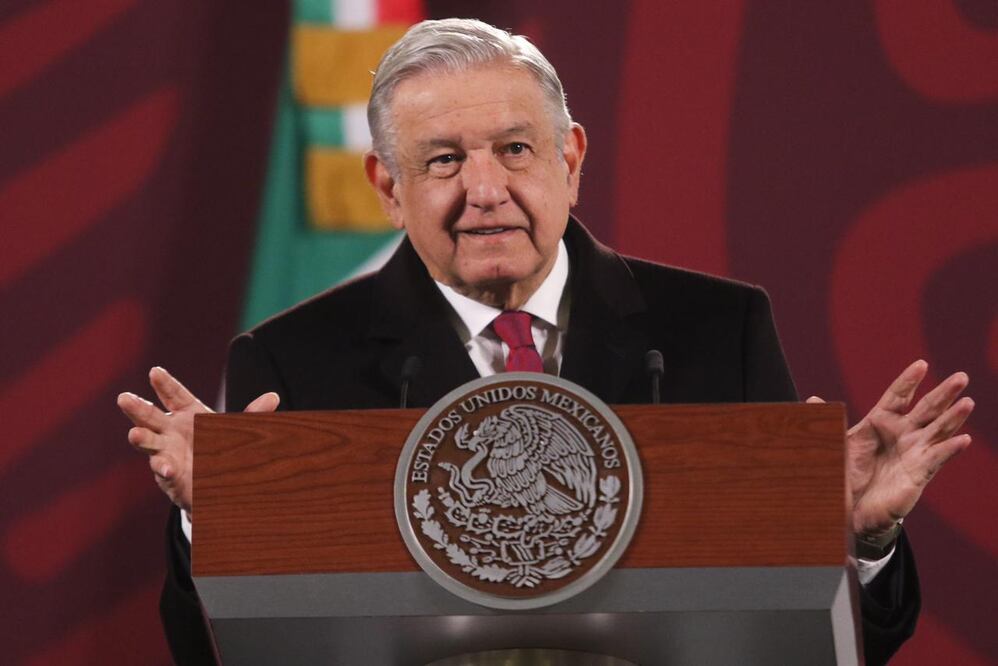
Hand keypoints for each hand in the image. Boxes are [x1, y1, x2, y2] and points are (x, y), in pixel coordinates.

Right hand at [118, 367, 278, 516]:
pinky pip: (164, 470)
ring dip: (140, 438)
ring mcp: (167, 452)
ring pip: (148, 443)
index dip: (164, 384)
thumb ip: (253, 414)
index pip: (174, 395)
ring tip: (134, 434)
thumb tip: (273, 397)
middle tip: (123, 397)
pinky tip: (168, 469)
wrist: (220, 482)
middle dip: (137, 407)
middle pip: (150, 416)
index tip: (155, 372)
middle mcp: (171, 431)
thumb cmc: (222, 448)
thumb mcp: (239, 430)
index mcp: (188, 414)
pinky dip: (165, 469)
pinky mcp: (170, 474)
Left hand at [807, 360, 973, 537]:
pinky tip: (963, 439)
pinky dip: (950, 449)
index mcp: (880, 423)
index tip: (921, 364)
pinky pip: (937, 459)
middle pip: (926, 409)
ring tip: (967, 402)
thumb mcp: (834, 444)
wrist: (849, 509)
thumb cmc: (844, 473)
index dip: (908, 381)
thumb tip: (812, 400)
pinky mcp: (919, 474)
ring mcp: (913, 453)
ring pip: (938, 430)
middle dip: (944, 393)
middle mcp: (902, 435)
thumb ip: (827, 422)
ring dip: (953, 417)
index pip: (898, 396)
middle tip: (961, 377)